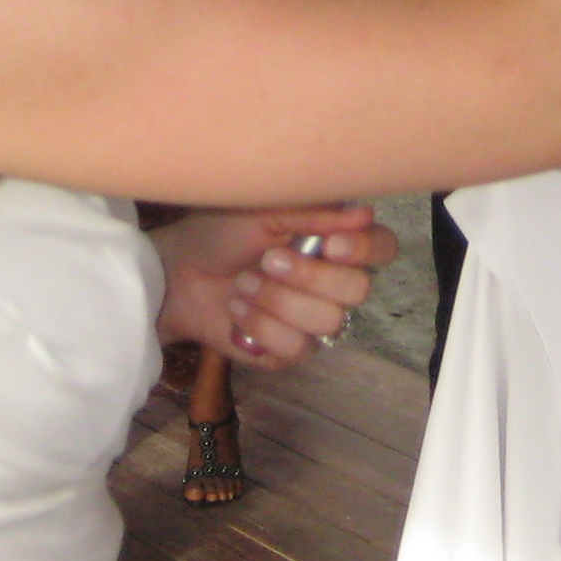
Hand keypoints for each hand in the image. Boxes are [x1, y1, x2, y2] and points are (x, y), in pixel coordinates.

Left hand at [155, 205, 397, 367]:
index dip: (365, 250)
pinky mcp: (290, 351)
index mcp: (334, 240)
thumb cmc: (220, 232)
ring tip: (243, 283)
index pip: (382, 248)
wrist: (178, 272)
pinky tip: (237, 310)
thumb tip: (364, 213)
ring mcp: (313, 319)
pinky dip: (260, 325)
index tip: (328, 245)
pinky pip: (297, 347)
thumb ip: (315, 212)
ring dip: (277, 300)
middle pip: (359, 291)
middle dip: (308, 276)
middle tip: (268, 260)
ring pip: (328, 321)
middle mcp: (332, 280)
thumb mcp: (264, 208)